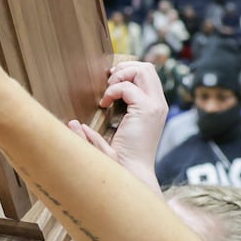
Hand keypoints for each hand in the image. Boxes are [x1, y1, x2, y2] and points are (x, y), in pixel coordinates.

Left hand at [98, 60, 167, 178]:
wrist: (131, 173)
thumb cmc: (121, 157)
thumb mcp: (117, 133)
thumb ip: (110, 119)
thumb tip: (81, 118)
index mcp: (155, 107)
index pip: (148, 75)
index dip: (128, 72)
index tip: (110, 83)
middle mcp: (159, 104)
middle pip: (148, 68)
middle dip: (124, 69)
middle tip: (108, 84)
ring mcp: (155, 106)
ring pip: (143, 70)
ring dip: (121, 76)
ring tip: (107, 93)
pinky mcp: (146, 110)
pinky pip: (128, 87)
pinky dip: (113, 90)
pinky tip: (104, 104)